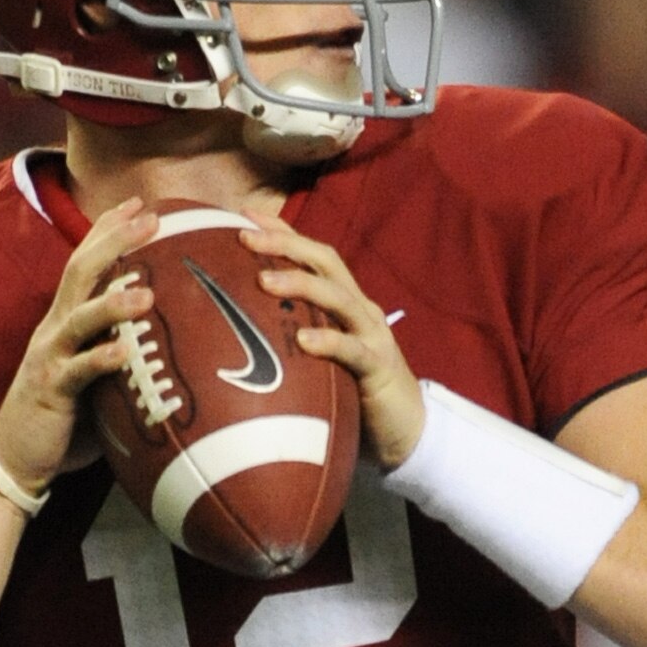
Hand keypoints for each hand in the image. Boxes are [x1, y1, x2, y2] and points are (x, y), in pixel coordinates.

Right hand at [0, 198, 157, 500]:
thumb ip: (120, 354)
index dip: (108, 230)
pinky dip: (103, 359)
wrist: (14, 460)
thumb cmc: (61, 420)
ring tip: (148, 291)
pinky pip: (79, 371)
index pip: (85, 263)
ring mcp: (50, 358)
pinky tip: (126, 352)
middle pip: (81, 272)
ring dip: (113, 302)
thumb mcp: (94, 378)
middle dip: (115, 241)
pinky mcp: (51, 391)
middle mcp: (54, 330)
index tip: (139, 205)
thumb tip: (168, 343)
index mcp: (64, 322)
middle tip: (150, 218)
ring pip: (80, 317)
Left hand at [238, 221, 424, 467]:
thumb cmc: (354, 392)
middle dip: (285, 245)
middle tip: (244, 237)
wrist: (406, 431)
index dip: (282, 232)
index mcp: (345, 302)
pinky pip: (352, 352)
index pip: (314, 256)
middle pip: (325, 262)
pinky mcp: (378, 369)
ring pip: (337, 298)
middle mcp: (359, 310)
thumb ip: (294, 336)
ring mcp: (372, 336)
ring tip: (264, 282)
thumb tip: (241, 329)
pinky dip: (328, 342)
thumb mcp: (321, 356)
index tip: (242, 216)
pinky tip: (303, 341)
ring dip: (301, 285)